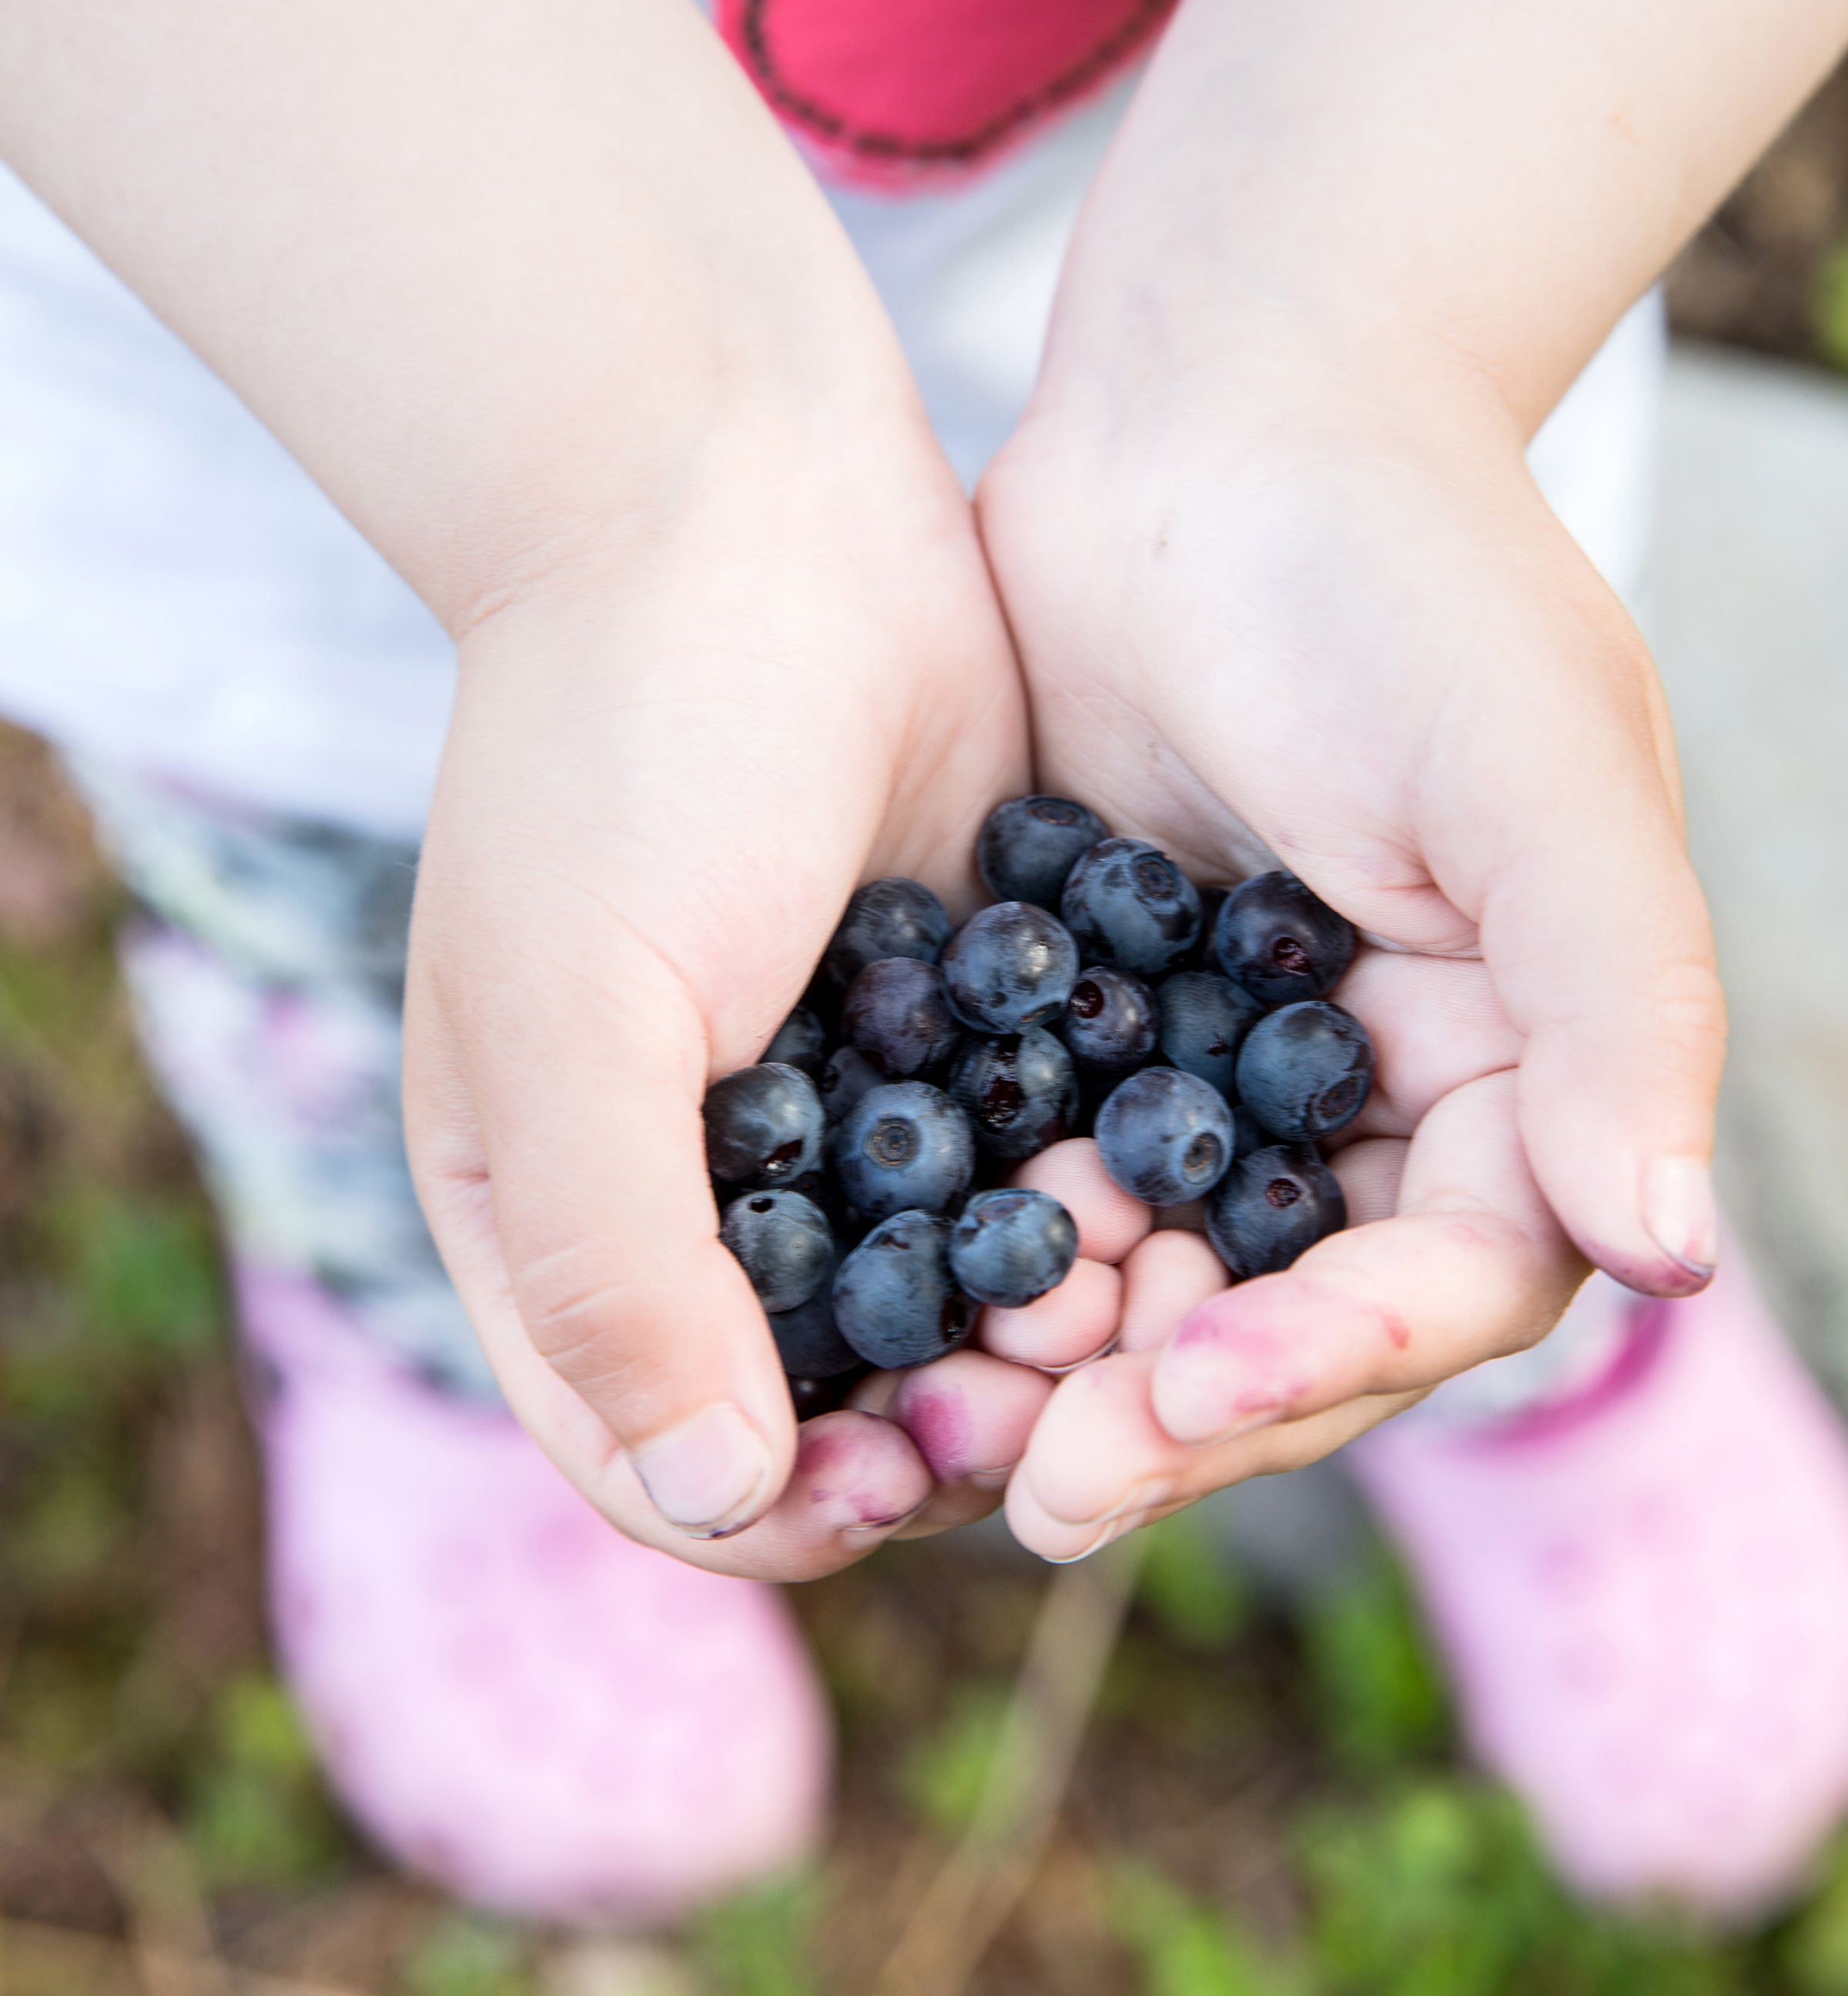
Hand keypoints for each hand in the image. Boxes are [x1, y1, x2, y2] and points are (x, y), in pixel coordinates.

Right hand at [404, 406, 1033, 1579]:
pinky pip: (1024, 1159)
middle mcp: (690, 1175)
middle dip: (941, 1425)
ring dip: (1037, 1332)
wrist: (743, 491)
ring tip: (1131, 1305)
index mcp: (550, 1202)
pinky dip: (1088, 1203)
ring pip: (947, 1297)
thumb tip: (720, 1495)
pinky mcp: (959, 1009)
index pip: (648, 1446)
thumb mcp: (573, 1014)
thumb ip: (620, 1262)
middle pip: (821, 1398)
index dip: (780, 1504)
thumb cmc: (619, 748)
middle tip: (1063, 1400)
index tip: (912, 1482)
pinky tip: (1167, 1203)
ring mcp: (833, 1094)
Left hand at [975, 335, 1724, 1559]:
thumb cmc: (1398, 568)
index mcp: (1520, 1062)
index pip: (1452, 1279)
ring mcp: (1224, 1063)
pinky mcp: (1088, 1018)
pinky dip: (977, 1241)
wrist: (1213, 409)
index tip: (1187, 1394)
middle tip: (1037, 1483)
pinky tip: (886, 1298)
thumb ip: (1617, 1008)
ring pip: (1154, 1273)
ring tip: (942, 1427)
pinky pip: (1038, 1166)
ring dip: (1060, 1364)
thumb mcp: (1533, 776)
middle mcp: (1381, 1092)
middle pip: (1290, 1316)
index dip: (1332, 1355)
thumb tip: (1674, 1253)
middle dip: (1173, 1411)